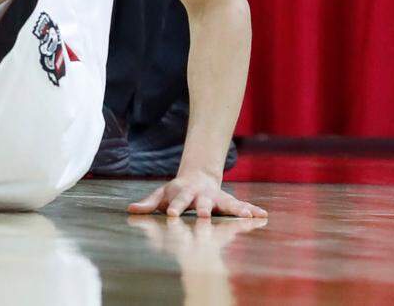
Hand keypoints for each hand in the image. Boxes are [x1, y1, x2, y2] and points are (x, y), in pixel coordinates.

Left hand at [128, 170, 267, 217]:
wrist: (198, 176)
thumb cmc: (177, 190)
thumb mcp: (161, 195)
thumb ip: (148, 203)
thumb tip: (130, 210)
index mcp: (184, 193)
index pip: (178, 201)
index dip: (175, 207)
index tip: (172, 215)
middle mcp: (202, 196)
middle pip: (203, 204)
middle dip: (204, 210)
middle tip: (205, 217)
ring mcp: (217, 198)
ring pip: (226, 204)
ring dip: (235, 210)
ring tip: (245, 215)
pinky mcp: (229, 202)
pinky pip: (241, 206)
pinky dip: (252, 210)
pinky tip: (262, 215)